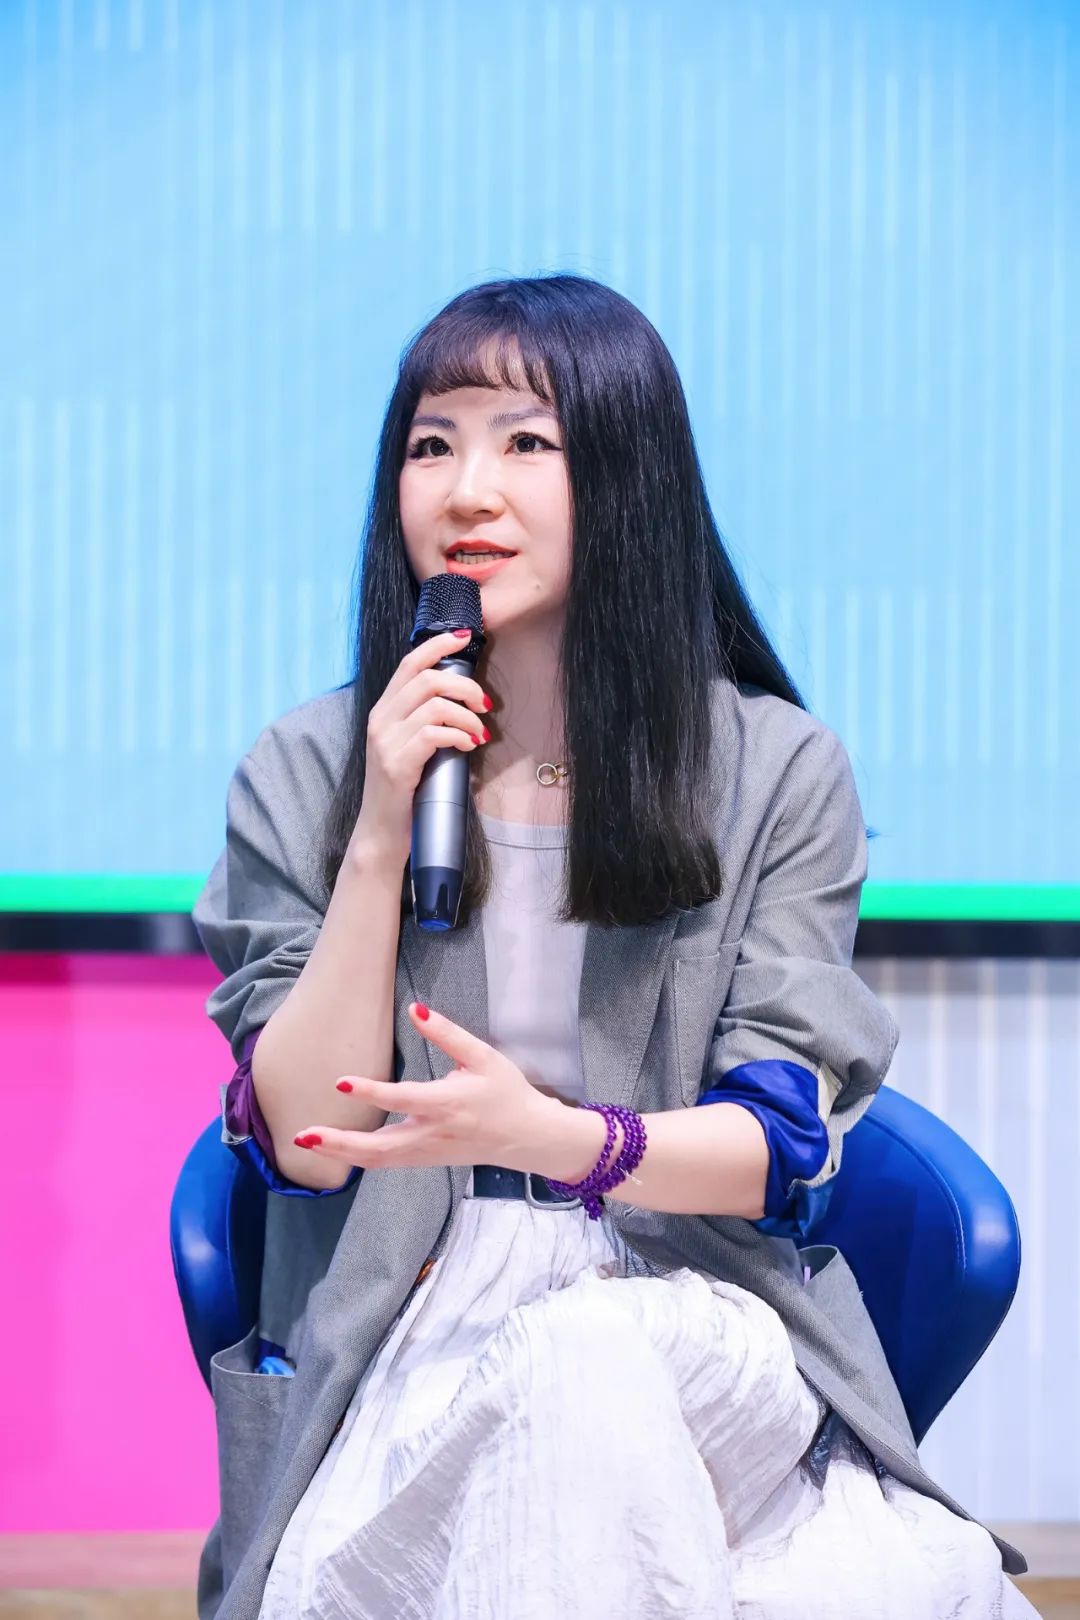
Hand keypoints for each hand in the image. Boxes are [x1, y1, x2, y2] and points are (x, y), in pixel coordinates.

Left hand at [291, 1001, 604, 1177]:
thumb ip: (448, 1034)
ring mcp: (428, 1152)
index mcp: (448, 1103)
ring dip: (341, 1152)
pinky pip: (387, 1162)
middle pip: (379, 1146)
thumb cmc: (507, 1093)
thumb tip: (416, 1010)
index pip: (402, 1098)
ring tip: (306, 1140)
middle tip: (304, 1134)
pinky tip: (336, 1148)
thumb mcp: (484, 1057)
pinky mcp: (426, 1160)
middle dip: (339, 1142)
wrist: (528, 1138)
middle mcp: (433, 1133)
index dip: (371, 1092)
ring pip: (379, 1160)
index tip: (341, 1083)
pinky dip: (359, 1157)